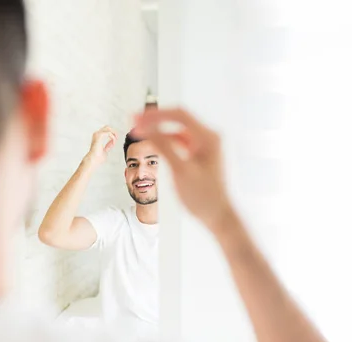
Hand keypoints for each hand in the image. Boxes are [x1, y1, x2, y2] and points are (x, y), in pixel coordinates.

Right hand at [85, 126, 116, 166]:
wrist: (93, 160)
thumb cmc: (97, 158)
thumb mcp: (105, 150)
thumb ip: (108, 146)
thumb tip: (112, 142)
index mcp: (97, 137)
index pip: (106, 131)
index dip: (112, 135)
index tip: (114, 143)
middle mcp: (96, 134)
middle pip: (107, 127)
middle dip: (114, 132)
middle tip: (117, 138)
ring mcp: (97, 134)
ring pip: (108, 128)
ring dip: (114, 133)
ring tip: (116, 140)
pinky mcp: (99, 136)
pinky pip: (109, 133)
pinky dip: (113, 138)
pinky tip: (113, 143)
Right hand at [134, 108, 232, 229]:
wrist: (218, 217)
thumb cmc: (204, 197)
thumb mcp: (180, 170)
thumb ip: (163, 146)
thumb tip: (146, 128)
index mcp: (208, 137)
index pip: (179, 115)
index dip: (155, 115)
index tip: (135, 118)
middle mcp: (208, 138)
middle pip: (177, 121)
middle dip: (154, 121)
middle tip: (133, 123)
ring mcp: (204, 147)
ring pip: (177, 132)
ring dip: (158, 132)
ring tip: (139, 134)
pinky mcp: (199, 156)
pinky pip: (179, 143)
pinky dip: (166, 143)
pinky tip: (152, 146)